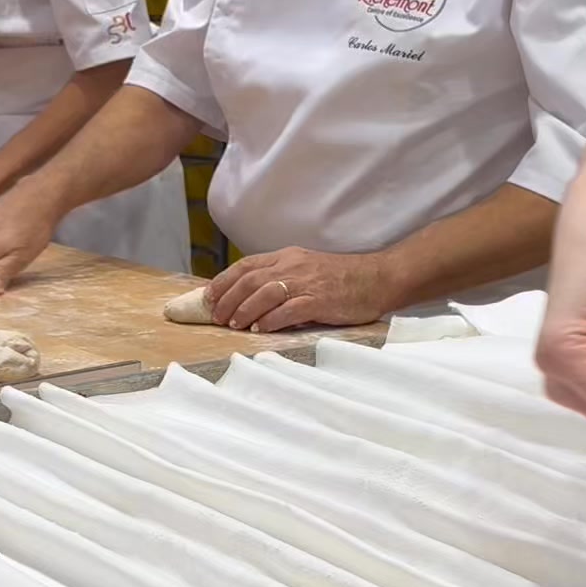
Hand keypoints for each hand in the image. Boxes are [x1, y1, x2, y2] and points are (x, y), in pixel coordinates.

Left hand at [208, 248, 389, 333]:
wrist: (377, 278)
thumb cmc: (341, 278)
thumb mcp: (306, 269)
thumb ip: (281, 278)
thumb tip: (249, 298)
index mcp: (287, 257)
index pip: (245, 265)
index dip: (223, 282)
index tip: (208, 298)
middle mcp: (292, 266)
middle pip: (249, 279)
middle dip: (227, 298)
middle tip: (216, 316)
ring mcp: (306, 283)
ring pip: (263, 293)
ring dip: (244, 310)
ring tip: (232, 324)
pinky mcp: (320, 300)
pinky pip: (288, 310)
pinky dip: (270, 320)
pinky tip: (260, 329)